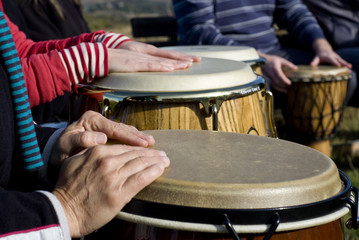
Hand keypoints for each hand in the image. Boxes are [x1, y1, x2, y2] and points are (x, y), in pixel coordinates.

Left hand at [51, 111, 154, 165]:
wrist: (55, 153)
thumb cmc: (60, 151)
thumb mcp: (66, 146)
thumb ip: (81, 140)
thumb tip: (100, 137)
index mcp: (90, 120)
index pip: (113, 128)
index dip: (129, 137)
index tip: (142, 143)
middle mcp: (98, 120)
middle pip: (121, 127)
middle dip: (137, 135)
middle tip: (151, 142)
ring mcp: (103, 126)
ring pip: (123, 130)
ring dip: (137, 137)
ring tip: (150, 142)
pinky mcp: (105, 132)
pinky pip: (121, 135)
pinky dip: (131, 139)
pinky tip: (141, 144)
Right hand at [52, 144, 169, 236]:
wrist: (62, 211)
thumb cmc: (67, 187)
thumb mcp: (75, 161)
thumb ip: (90, 152)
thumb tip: (104, 149)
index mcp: (97, 152)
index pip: (126, 147)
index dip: (140, 148)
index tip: (149, 149)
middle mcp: (107, 162)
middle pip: (136, 154)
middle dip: (152, 154)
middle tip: (163, 154)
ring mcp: (114, 177)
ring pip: (141, 164)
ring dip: (157, 161)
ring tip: (165, 161)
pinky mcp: (119, 193)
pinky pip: (141, 179)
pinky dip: (153, 173)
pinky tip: (161, 170)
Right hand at [108, 41, 200, 72]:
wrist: (98, 58)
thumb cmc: (112, 65)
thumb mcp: (129, 68)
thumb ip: (139, 72)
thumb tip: (146, 80)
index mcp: (144, 57)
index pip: (164, 58)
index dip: (178, 59)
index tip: (190, 61)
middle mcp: (144, 56)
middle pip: (167, 58)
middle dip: (182, 59)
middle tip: (197, 61)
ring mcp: (139, 59)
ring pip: (161, 62)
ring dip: (175, 63)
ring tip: (188, 64)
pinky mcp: (133, 64)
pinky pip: (149, 66)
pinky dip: (160, 67)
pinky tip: (170, 68)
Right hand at [259, 52, 296, 92]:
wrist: (260, 61)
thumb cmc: (271, 59)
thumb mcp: (280, 60)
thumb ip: (288, 64)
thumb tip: (296, 68)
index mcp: (275, 68)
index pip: (280, 76)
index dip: (285, 80)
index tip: (290, 83)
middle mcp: (271, 74)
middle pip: (277, 82)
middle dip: (283, 86)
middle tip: (289, 88)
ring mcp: (268, 77)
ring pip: (274, 85)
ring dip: (280, 89)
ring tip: (286, 91)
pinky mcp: (267, 79)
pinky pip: (272, 85)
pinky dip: (276, 88)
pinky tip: (281, 89)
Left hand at [311, 38, 351, 67]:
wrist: (324, 49)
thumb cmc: (319, 56)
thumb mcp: (316, 58)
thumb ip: (314, 61)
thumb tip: (311, 65)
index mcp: (328, 56)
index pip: (332, 60)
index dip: (335, 63)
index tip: (338, 66)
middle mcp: (333, 56)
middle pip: (339, 60)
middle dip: (343, 64)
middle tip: (348, 66)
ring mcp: (337, 57)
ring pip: (342, 61)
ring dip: (346, 64)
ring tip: (350, 67)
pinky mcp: (339, 59)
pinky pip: (343, 62)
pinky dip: (346, 65)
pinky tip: (349, 69)